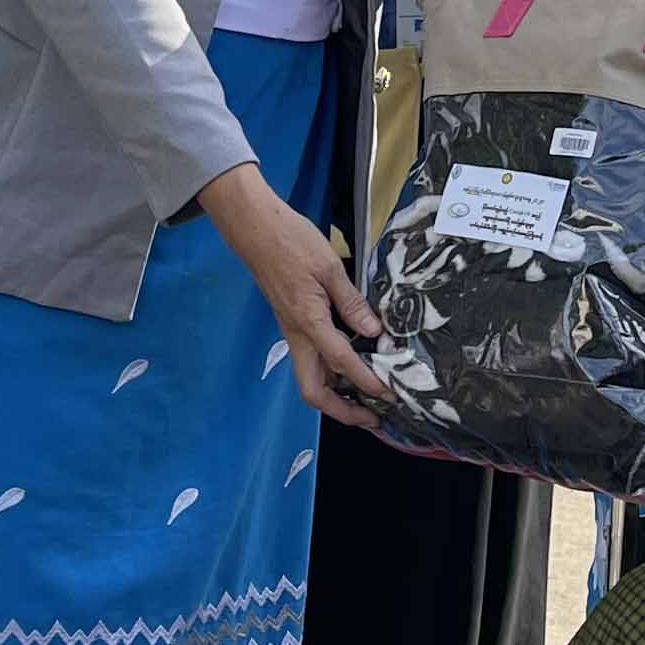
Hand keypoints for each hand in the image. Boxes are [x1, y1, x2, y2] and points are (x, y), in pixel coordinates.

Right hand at [205, 169, 387, 425]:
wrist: (254, 227)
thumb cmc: (290, 240)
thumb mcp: (329, 267)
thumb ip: (351, 301)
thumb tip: (374, 332)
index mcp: (307, 322)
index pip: (341, 363)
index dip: (367, 383)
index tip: (390, 397)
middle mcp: (297, 334)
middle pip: (313, 390)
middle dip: (342, 411)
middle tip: (373, 417)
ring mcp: (293, 330)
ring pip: (312, 377)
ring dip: (338, 395)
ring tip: (368, 401)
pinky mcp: (294, 322)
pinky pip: (313, 358)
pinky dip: (334, 372)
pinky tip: (354, 366)